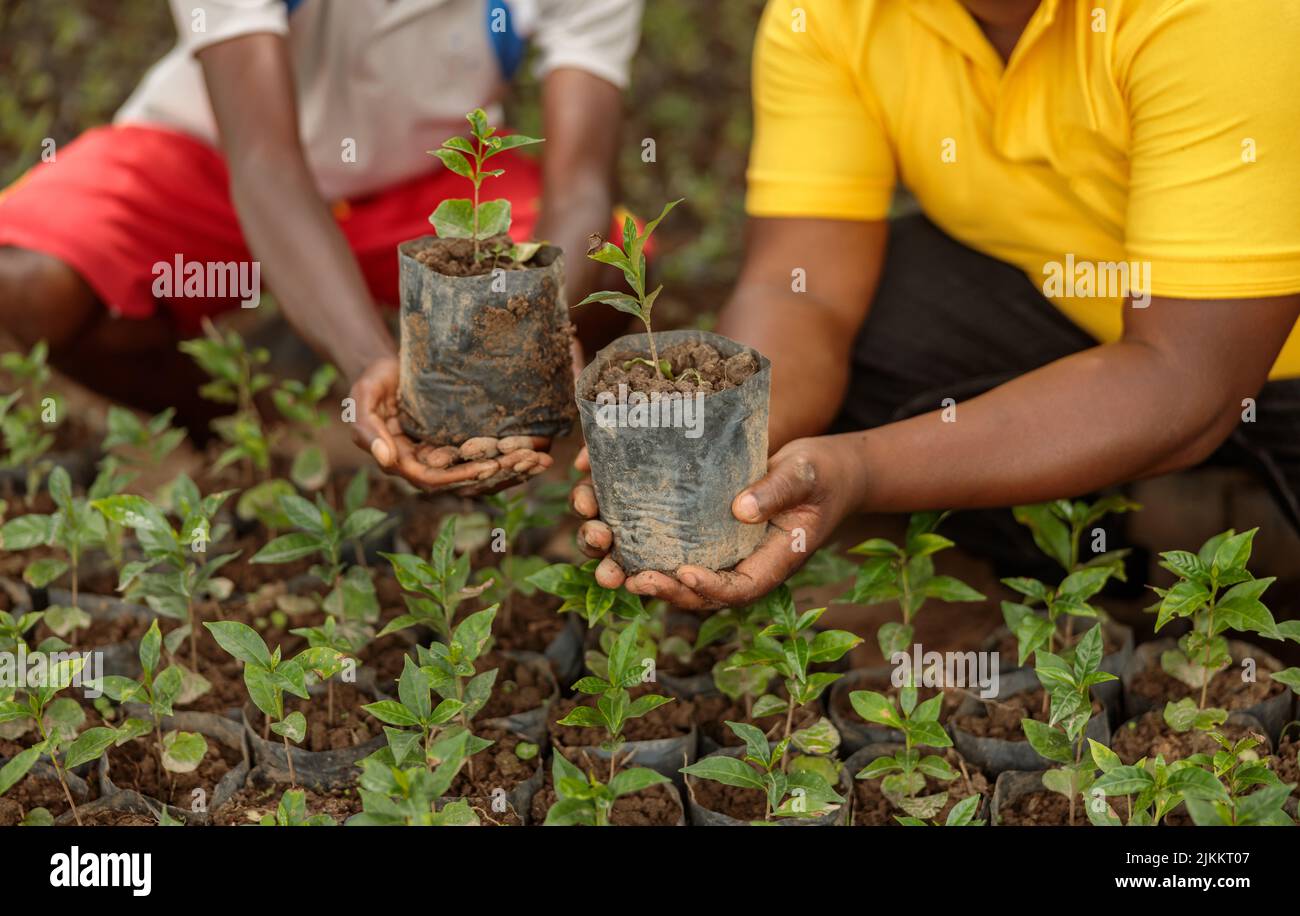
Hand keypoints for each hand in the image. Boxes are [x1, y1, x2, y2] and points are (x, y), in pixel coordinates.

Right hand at [349, 356, 553, 494]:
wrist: (387, 366)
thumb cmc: (373, 382)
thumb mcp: (363, 401)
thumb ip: (369, 431)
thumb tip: (387, 460)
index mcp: (402, 462)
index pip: (434, 479)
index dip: (461, 476)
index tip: (489, 467)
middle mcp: (426, 464)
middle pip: (464, 480)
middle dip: (498, 475)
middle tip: (529, 464)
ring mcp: (444, 454)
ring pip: (480, 471)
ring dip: (511, 469)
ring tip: (540, 461)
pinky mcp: (459, 441)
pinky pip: (486, 454)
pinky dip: (509, 454)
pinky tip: (536, 448)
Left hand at [571, 436, 864, 609]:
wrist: (821, 468)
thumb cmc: (821, 475)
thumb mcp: (805, 478)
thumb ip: (776, 492)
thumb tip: (738, 510)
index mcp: (768, 563)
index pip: (738, 589)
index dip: (708, 589)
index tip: (683, 574)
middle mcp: (738, 563)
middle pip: (695, 591)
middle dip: (659, 587)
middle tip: (626, 579)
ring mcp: (717, 548)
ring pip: (671, 569)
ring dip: (633, 567)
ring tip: (603, 558)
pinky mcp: (700, 526)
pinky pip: (665, 540)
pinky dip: (634, 536)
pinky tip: (604, 518)